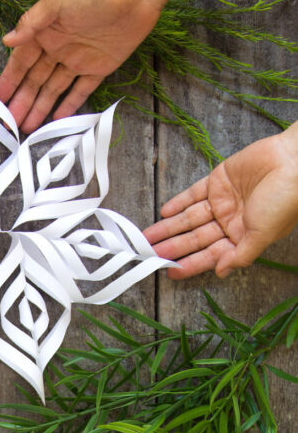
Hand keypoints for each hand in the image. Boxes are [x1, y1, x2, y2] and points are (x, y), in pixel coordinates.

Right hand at [0, 0, 175, 133]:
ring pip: (54, 89)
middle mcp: (58, 47)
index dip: (9, 82)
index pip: (21, 63)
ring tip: (27, 128)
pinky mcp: (99, 68)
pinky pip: (80, 91)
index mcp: (46, 32)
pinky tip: (56, 120)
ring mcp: (78, 59)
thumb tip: (8, 40)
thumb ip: (32, 23)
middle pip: (35, 81)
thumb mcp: (58, 1)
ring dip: (40, 108)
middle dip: (21, 102)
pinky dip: (69, 105)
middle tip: (9, 124)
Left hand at [144, 123, 297, 278]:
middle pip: (195, 238)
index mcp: (242, 238)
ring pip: (190, 218)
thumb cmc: (285, 200)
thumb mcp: (262, 235)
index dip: (189, 264)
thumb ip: (241, 255)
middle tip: (150, 254)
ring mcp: (223, 201)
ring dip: (170, 227)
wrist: (295, 161)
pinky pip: (194, 194)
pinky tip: (164, 212)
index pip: (209, 255)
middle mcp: (231, 222)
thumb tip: (220, 272)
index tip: (169, 272)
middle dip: (172, 246)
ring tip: (148, 237)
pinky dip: (179, 203)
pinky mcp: (219, 180)